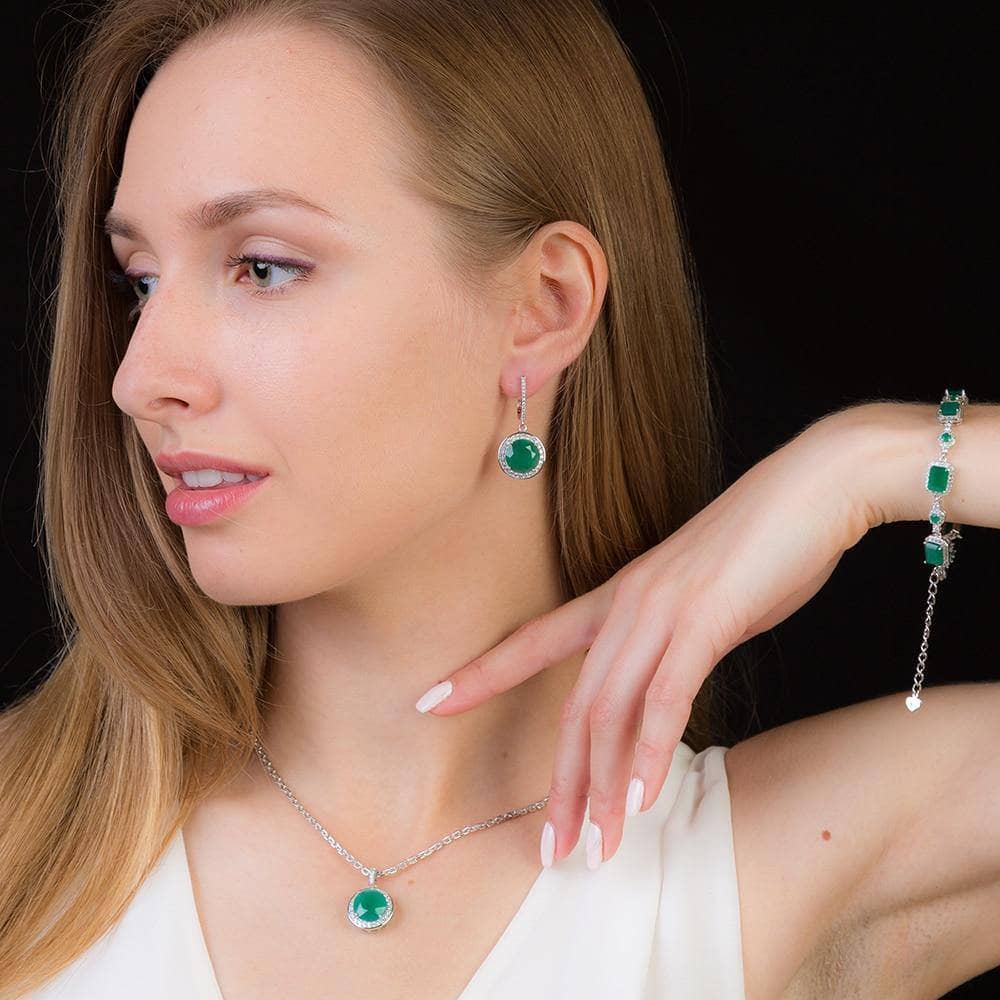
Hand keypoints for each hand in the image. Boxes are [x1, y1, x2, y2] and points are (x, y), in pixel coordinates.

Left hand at [416, 408, 871, 867]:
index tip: (430, 702)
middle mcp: (628, 604)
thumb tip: (666, 687)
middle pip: (575, 705)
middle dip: (559, 784)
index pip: (534, 640)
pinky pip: (667, 696)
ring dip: (602, 789)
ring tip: (596, 849)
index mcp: (619, 596)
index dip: (481, 673)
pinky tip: (643, 798)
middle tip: (550, 850)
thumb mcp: (705, 598)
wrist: (817, 486)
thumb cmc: (765, 545)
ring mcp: (664, 609)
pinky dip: (650, 751)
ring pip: (611, 712)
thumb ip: (675, 641)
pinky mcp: (707, 616)